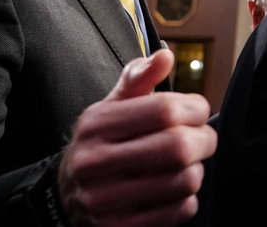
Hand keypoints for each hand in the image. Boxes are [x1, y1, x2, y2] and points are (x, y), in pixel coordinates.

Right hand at [58, 49, 217, 226]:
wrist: (62, 199)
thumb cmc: (100, 145)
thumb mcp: (110, 108)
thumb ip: (138, 79)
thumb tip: (165, 55)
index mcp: (96, 125)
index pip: (165, 110)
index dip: (196, 108)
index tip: (198, 112)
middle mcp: (95, 163)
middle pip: (179, 146)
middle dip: (205, 140)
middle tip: (203, 139)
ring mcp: (104, 200)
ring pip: (184, 181)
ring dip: (196, 171)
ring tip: (186, 165)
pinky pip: (179, 211)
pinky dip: (187, 199)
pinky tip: (173, 191)